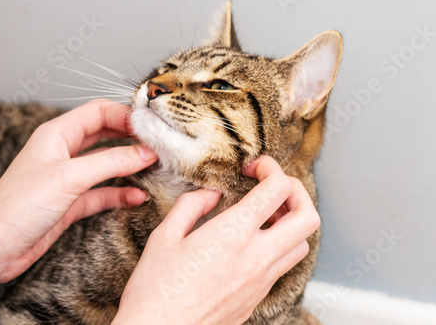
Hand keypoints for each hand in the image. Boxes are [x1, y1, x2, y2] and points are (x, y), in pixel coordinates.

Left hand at [0, 100, 156, 300]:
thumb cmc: (18, 206)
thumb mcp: (69, 177)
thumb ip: (111, 162)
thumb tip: (146, 153)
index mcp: (57, 134)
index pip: (99, 111)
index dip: (126, 115)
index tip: (151, 128)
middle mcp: (63, 152)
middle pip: (106, 134)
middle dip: (132, 138)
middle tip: (158, 145)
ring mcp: (68, 177)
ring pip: (106, 163)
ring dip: (129, 166)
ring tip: (155, 168)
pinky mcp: (70, 202)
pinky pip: (102, 192)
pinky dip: (120, 193)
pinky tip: (138, 197)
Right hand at [113, 155, 319, 324]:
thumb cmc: (156, 289)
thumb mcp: (165, 235)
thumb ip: (193, 205)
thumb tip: (213, 194)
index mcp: (233, 234)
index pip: (278, 189)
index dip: (271, 167)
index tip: (255, 166)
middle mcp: (256, 257)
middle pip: (308, 216)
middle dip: (297, 191)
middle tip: (273, 186)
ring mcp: (262, 280)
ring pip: (303, 243)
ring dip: (291, 221)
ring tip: (266, 214)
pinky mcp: (259, 297)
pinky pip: (285, 265)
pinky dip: (280, 245)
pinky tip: (254, 242)